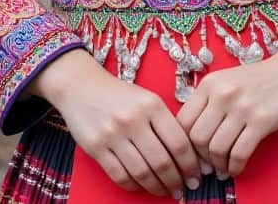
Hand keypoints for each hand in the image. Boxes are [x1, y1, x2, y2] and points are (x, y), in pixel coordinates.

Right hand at [30, 49, 200, 198]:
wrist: (82, 86)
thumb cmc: (120, 95)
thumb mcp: (147, 98)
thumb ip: (165, 122)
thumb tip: (188, 155)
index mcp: (151, 105)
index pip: (178, 142)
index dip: (190, 164)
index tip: (196, 175)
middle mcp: (133, 119)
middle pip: (161, 161)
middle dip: (176, 180)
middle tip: (182, 188)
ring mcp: (113, 134)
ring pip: (142, 172)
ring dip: (157, 187)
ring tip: (165, 191)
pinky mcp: (96, 147)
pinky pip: (120, 175)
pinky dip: (134, 186)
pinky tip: (142, 186)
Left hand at [174, 39, 277, 178]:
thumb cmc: (257, 80)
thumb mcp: (226, 82)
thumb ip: (207, 103)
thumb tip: (191, 139)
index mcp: (210, 83)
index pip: (183, 121)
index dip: (184, 143)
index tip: (191, 154)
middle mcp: (223, 93)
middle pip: (197, 138)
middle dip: (201, 157)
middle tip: (208, 165)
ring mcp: (242, 107)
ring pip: (217, 148)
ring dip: (218, 165)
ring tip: (223, 168)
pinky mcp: (262, 121)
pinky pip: (239, 153)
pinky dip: (235, 167)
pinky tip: (236, 168)